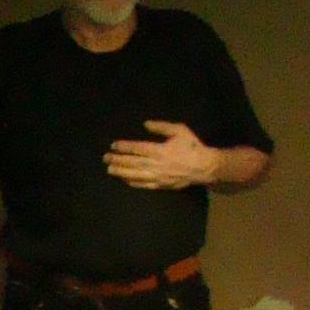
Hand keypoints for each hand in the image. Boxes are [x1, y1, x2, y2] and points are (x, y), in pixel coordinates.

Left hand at [104, 120, 221, 190]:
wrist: (204, 166)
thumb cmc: (192, 146)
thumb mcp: (179, 130)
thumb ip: (162, 127)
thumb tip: (146, 124)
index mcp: (159, 150)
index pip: (137, 148)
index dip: (124, 147)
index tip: (113, 145)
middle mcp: (156, 164)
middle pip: (132, 162)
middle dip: (117, 160)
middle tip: (105, 158)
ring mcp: (157, 176)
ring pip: (135, 175)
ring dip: (120, 172)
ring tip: (109, 169)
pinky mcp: (161, 185)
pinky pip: (143, 185)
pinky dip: (132, 182)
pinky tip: (124, 179)